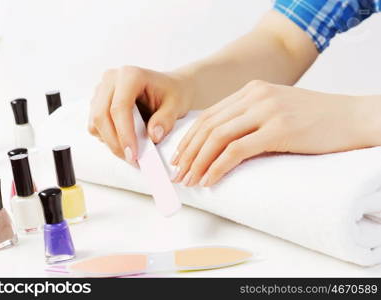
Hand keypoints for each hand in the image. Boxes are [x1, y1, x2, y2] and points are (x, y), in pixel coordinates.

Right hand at [89, 66, 192, 164]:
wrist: (169, 88)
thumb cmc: (172, 93)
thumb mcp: (176, 106)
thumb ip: (166, 120)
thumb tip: (153, 136)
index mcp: (130, 75)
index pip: (119, 107)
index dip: (124, 134)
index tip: (134, 154)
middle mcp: (111, 79)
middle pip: (102, 116)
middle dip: (115, 143)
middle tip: (132, 160)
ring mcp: (102, 90)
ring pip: (96, 122)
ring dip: (111, 142)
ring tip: (131, 152)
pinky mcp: (98, 102)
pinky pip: (95, 126)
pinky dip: (107, 138)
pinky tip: (124, 141)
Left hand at [170, 80, 380, 186]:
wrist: (353, 117)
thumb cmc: (316, 118)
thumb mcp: (277, 110)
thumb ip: (251, 119)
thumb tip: (223, 145)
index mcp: (251, 90)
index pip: (209, 115)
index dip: (190, 139)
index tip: (180, 158)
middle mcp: (255, 96)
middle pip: (208, 126)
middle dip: (188, 152)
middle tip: (178, 173)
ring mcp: (267, 111)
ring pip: (218, 137)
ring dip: (199, 162)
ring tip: (190, 181)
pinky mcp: (279, 129)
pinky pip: (236, 150)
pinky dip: (217, 166)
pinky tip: (209, 180)